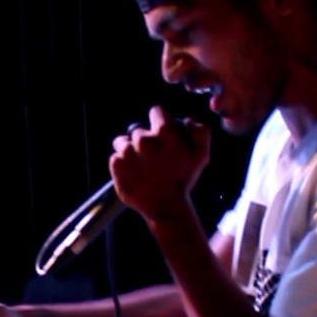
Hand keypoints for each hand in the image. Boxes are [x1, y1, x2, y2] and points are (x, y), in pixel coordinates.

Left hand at [110, 105, 210, 221]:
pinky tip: (133, 172)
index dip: (160, 121)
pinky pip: (115, 157)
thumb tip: (186, 120)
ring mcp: (127, 152)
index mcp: (164, 132)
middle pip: (138, 129)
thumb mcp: (201, 154)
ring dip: (129, 149)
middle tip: (153, 156)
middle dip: (145, 139)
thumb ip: (200, 131)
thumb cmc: (184, 179)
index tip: (162, 133)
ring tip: (140, 164)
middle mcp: (143, 139)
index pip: (157, 111)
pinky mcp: (116, 165)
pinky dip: (121, 164)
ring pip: (122, 141)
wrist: (165, 206)